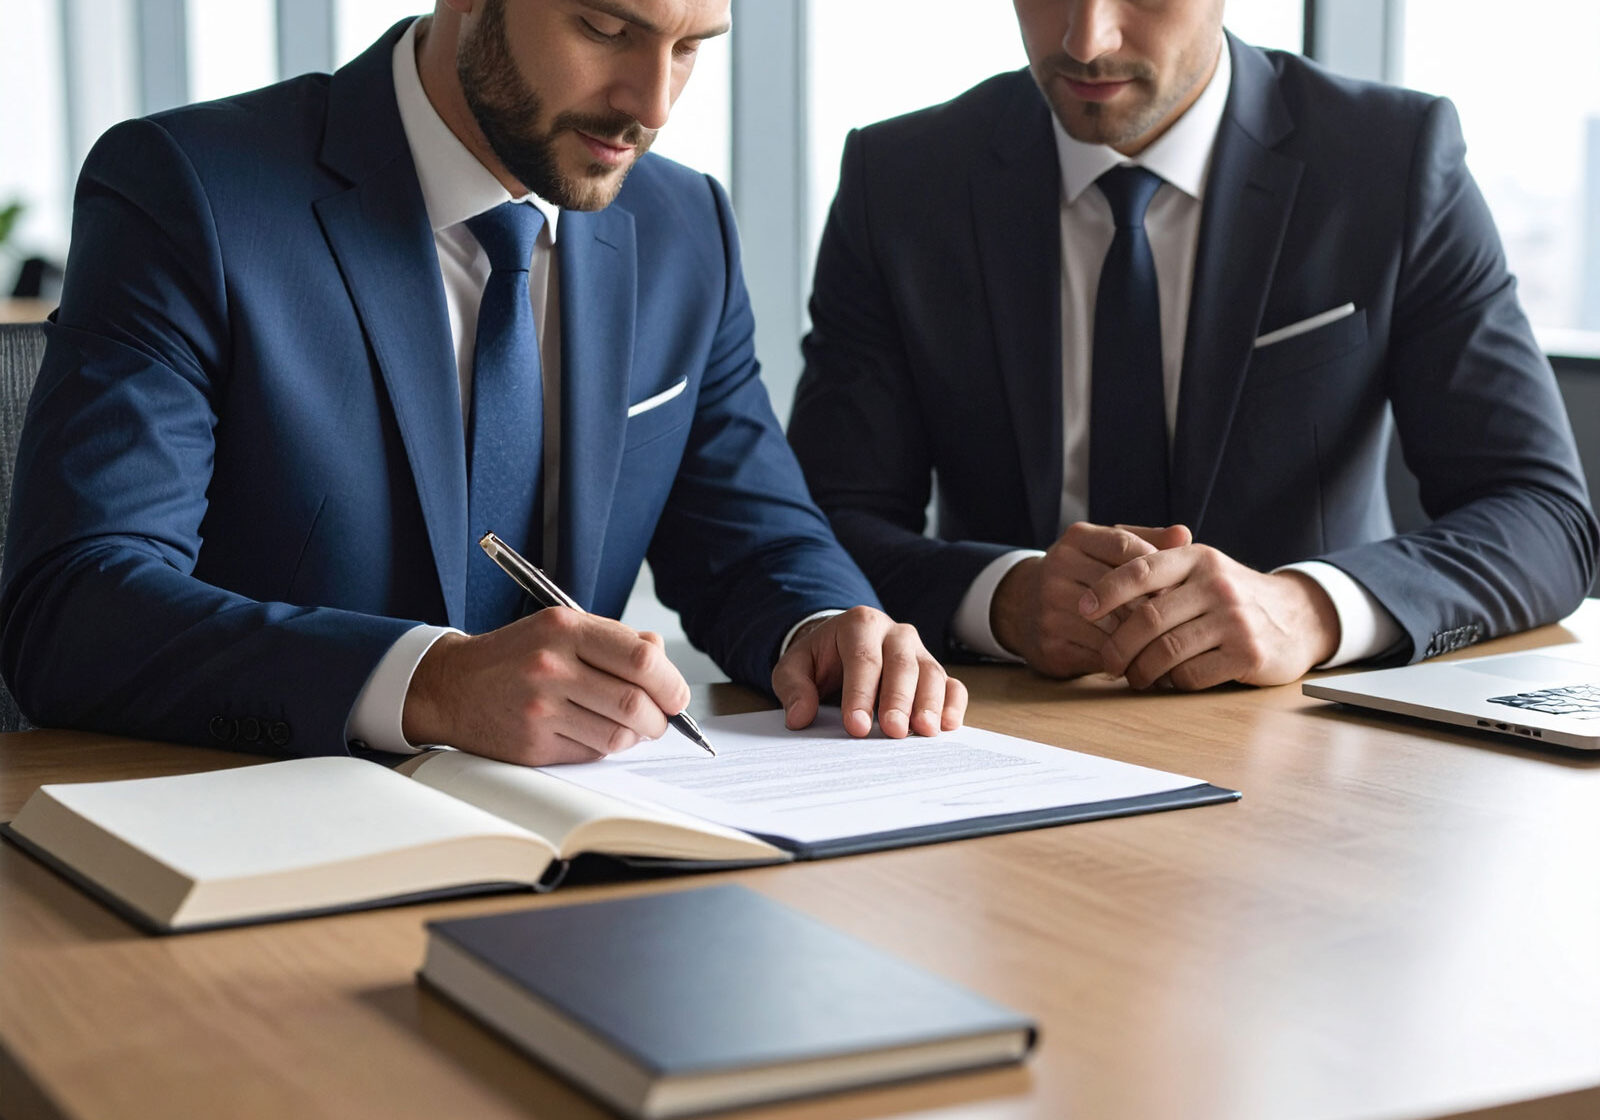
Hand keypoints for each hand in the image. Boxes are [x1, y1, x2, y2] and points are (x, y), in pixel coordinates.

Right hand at [401, 608, 690, 763]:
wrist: (451, 685)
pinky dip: (603, 747)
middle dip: (660, 718)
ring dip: (635, 737)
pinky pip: (590, 754)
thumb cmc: (515, 655)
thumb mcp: (560, 627)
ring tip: (630, 727)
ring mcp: (540, 709)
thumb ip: (613, 638)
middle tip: (661, 719)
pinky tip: (593, 733)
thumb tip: (661, 656)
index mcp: (564, 629)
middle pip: (634, 702)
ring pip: (617, 735)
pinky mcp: (532, 745)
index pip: (640, 659)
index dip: (670, 682)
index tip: (676, 695)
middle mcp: (551, 667)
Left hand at [772, 605, 967, 737]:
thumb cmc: (820, 659)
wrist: (840, 647)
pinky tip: (948, 726)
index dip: (860, 694)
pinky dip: (953, 705)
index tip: (857, 726)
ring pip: (931, 673)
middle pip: (902, 665)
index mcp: (859, 624)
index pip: (863, 659)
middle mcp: (895, 633)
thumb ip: (793, 687)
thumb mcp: (794, 666)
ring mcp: (918, 651)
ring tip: (924, 731)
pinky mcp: (933, 670)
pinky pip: (952, 685)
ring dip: (930, 704)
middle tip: (893, 731)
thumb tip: (799, 717)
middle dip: (898, 701)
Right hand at [990, 521, 1190, 676]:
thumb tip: (1184, 534)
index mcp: (1075, 540)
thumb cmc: (1081, 574)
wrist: (1021, 607)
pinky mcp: (1050, 644)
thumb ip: (1146, 540)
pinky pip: (1100, 654)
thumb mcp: (1106, 549)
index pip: (1125, 547)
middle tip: (1180, 621)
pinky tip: (1140, 659)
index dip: (1156, 569)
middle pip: (1121, 590)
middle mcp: (1057, 569)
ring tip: (1166, 644)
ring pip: (1113, 626)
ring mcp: (1049, 607)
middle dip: (1153, 608)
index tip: (1177, 586)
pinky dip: (1125, 660)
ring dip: (1142, 638)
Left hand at [1082, 544, 1339, 688]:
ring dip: (1141, 670)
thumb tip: (1101, 561)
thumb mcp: (1201, 567)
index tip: (1081, 608)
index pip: (1140, 570)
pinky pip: (1192, 675)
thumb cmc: (1232, 595)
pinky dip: (1173, 682)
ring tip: (1133, 677)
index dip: (1106, 590)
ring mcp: (1235, 619)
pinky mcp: (1248, 654)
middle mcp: (1216, 584)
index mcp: (1197, 558)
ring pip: (1166, 651)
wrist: (1298, 617)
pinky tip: (1169, 681)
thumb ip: (1158, 563)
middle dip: (1118, 646)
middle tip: (1107, 662)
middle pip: (1147, 618)